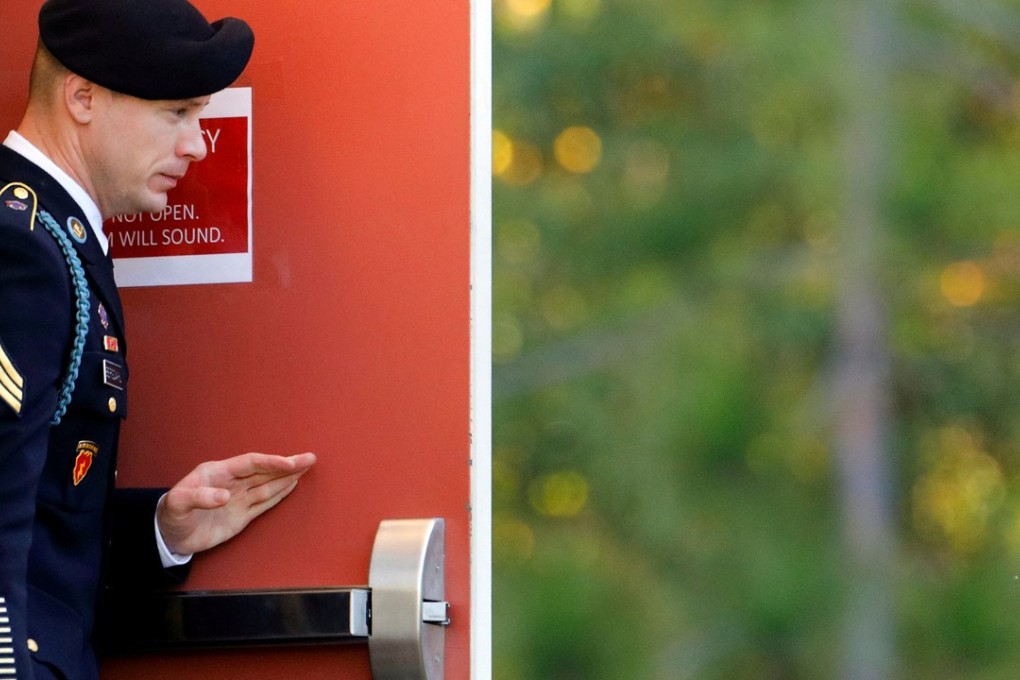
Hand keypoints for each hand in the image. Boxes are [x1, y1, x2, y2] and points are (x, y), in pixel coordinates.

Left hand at [156, 452, 316, 555]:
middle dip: (287, 465)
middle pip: (265, 472)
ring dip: (287, 477)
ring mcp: (239, 499)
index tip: (289, 463)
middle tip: (310, 459)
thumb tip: (225, 496)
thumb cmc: (171, 514)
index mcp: (218, 473)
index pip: (250, 464)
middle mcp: (233, 483)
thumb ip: (199, 497)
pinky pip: (264, 503)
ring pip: (268, 485)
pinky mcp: (241, 516)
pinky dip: (279, 494)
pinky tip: (291, 485)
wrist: (168, 536)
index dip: (270, 462)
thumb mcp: (178, 504)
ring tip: (306, 467)